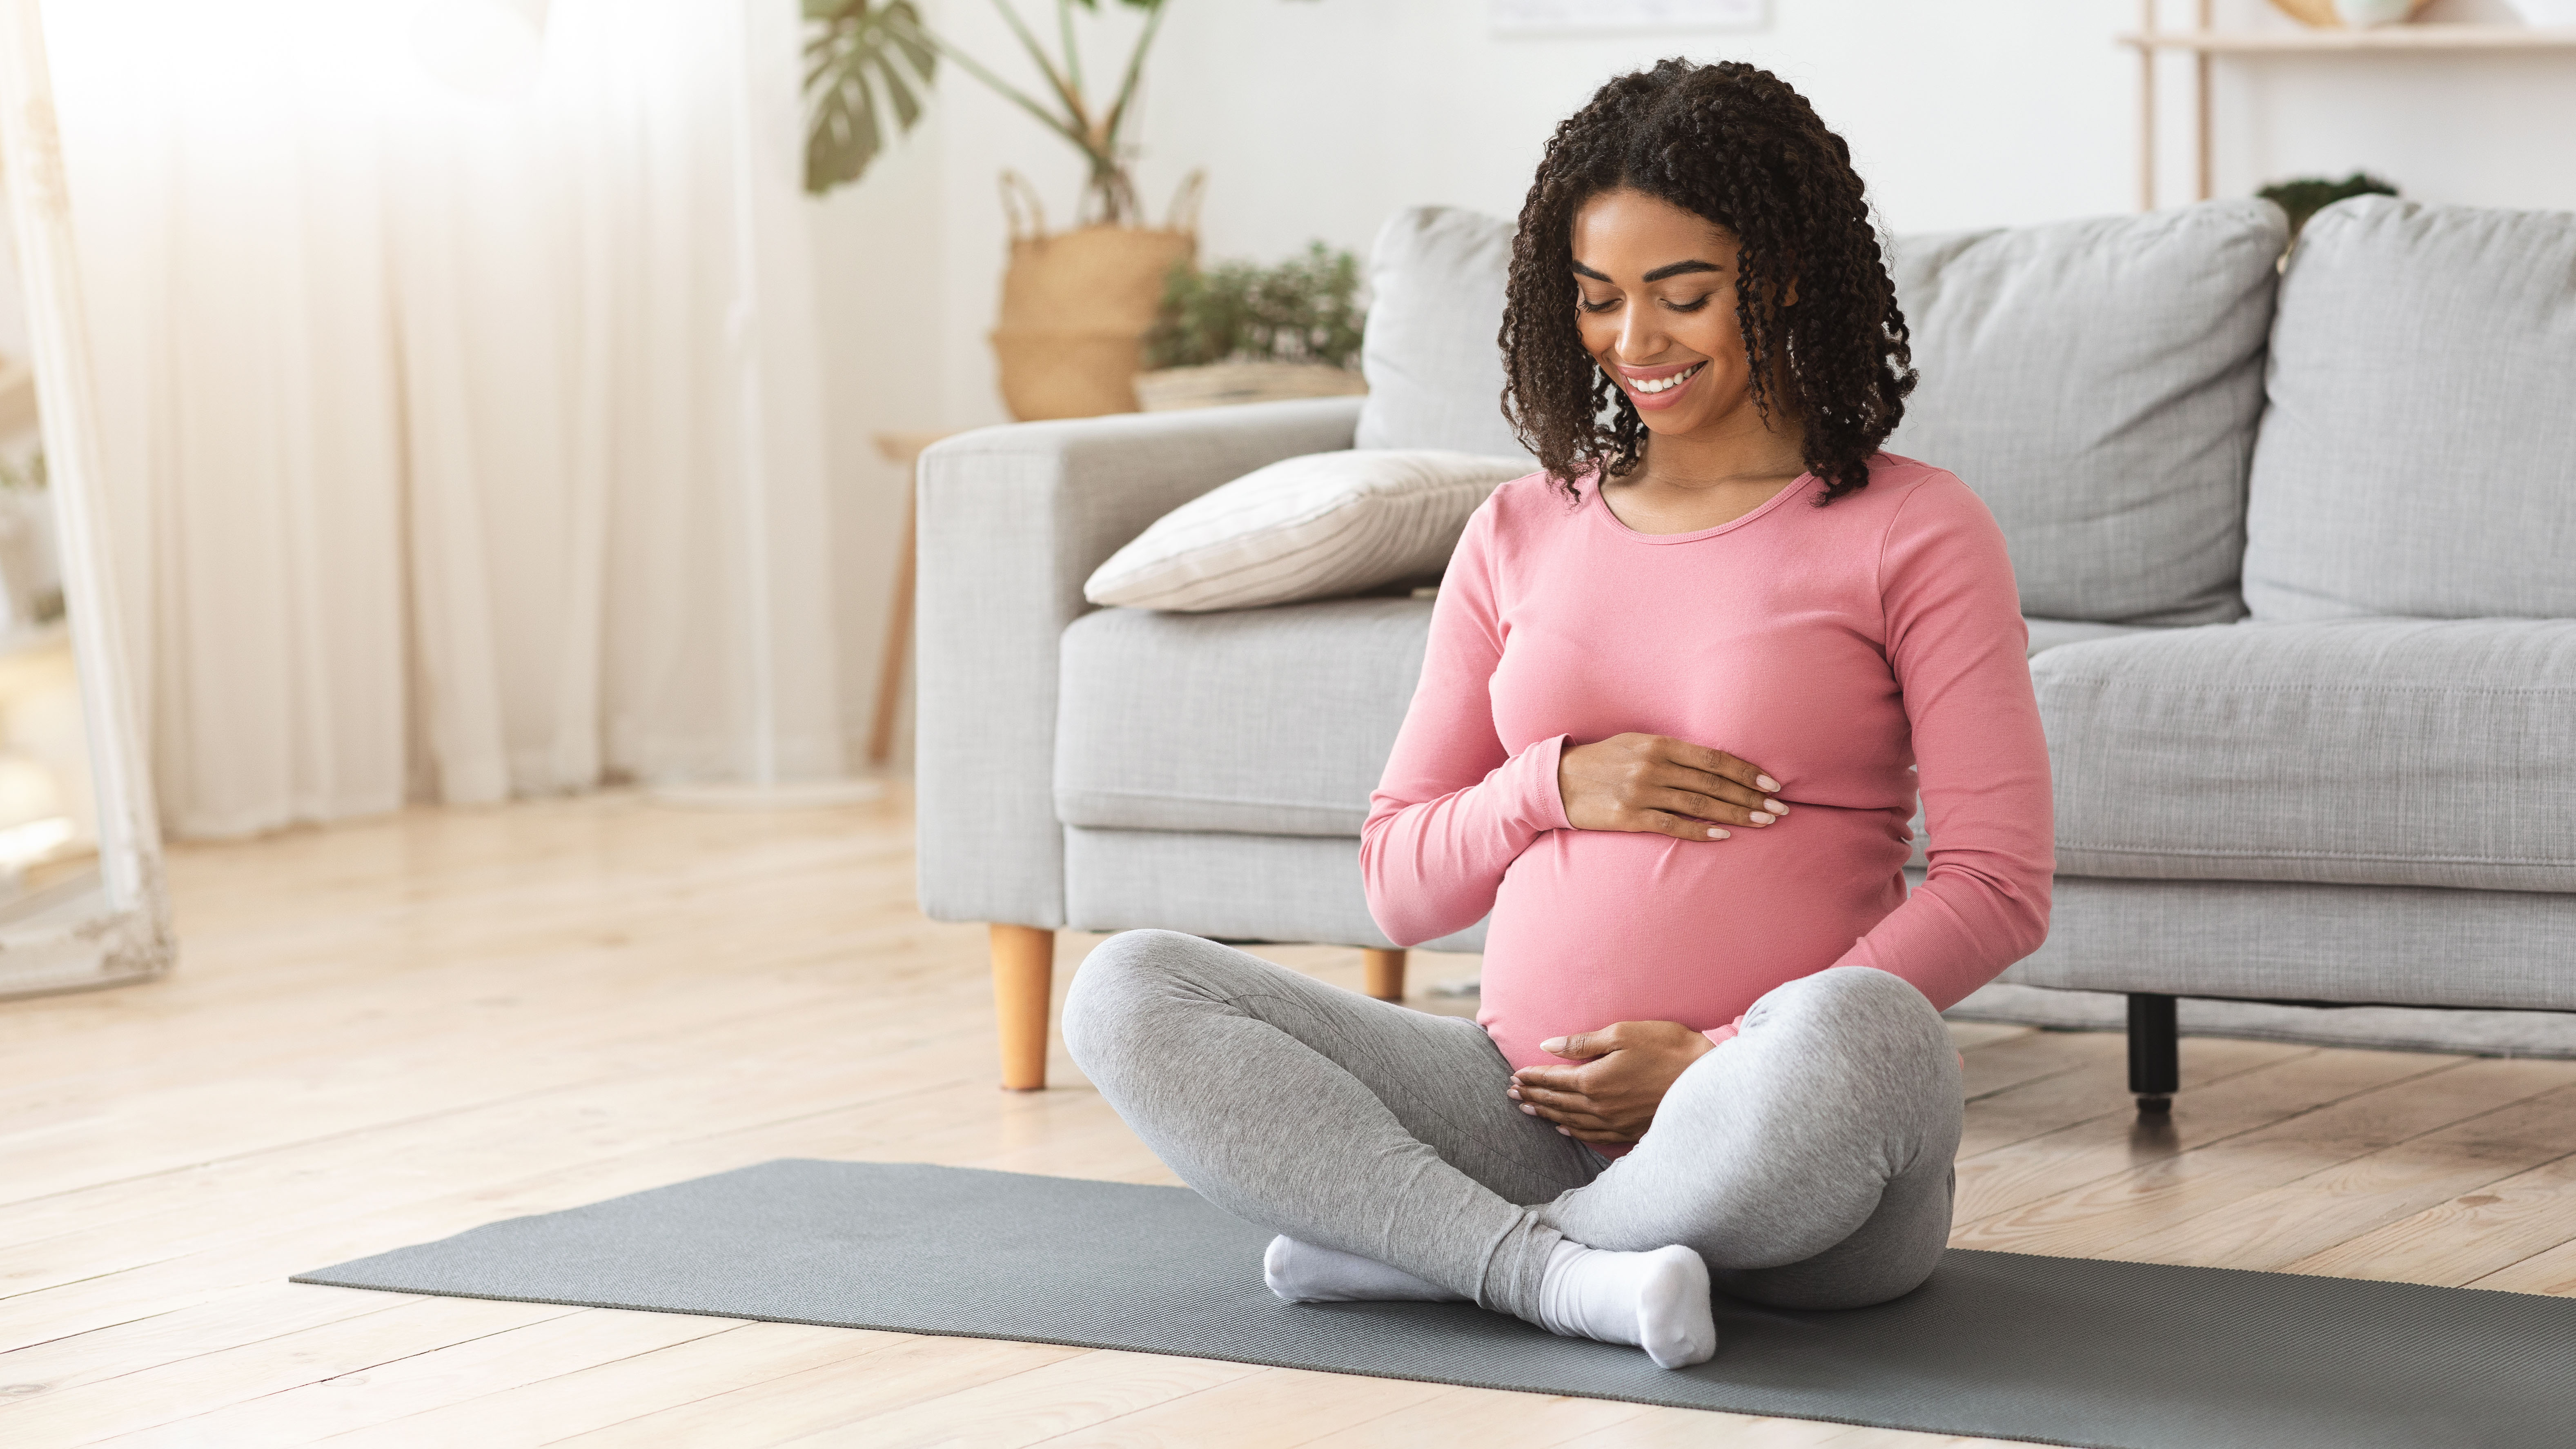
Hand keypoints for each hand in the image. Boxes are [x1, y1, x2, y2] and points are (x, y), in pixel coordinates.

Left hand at [1508, 1020, 1715, 1144]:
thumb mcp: (1623, 1034)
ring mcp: (1615, 1123)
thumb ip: (1583, 1042)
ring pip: (1570, 1120)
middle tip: (1511, 1092)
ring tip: (1527, 1108)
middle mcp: (1600, 1107)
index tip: (1515, 1075)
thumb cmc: (1668, 1048)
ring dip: (1546, 1113)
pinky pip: (1592, 1135)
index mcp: (1594, 1080)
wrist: (1709, 1080)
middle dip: (1532, 1095)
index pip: (1553, 1080)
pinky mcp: (1630, 1132)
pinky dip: (1572, 1130)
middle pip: (1557, 1102)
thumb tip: (1548, 1045)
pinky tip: (1564, 1127)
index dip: (1532, 1077)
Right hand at [1557, 733, 1788, 842]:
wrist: (1556, 781)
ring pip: (1700, 804)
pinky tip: (1724, 836)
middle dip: (1751, 797)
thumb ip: (1672, 752)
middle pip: (1713, 783)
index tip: (1773, 784)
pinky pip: (1673, 825)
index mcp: (1658, 743)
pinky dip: (1701, 831)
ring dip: (1736, 815)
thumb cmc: (1601, 761)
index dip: (1747, 772)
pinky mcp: (1628, 817)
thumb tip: (1714, 764)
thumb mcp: (1635, 744)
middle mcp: (1653, 765)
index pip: (1714, 758)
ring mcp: (1641, 792)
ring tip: (1764, 823)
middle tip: (1781, 810)